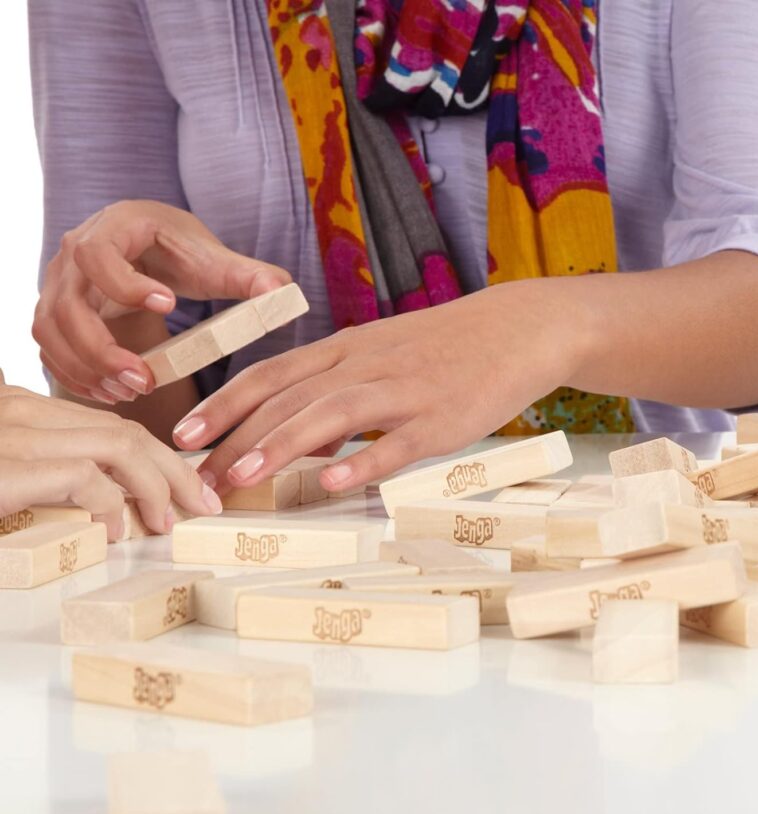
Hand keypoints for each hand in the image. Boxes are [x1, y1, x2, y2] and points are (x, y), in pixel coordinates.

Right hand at [0, 384, 222, 539]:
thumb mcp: (10, 476)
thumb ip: (50, 475)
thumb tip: (110, 499)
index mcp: (24, 409)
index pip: (111, 426)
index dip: (159, 458)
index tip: (188, 490)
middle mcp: (20, 410)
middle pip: (124, 431)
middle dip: (176, 470)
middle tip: (203, 504)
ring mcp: (12, 434)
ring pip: (118, 445)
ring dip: (156, 487)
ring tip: (164, 523)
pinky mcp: (5, 468)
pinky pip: (84, 476)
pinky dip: (109, 505)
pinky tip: (110, 531)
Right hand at [32, 200, 291, 402]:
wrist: (146, 249)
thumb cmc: (178, 250)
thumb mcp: (213, 258)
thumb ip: (249, 276)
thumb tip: (285, 293)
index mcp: (112, 229)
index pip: (97, 254)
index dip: (126, 284)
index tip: (168, 305)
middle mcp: (73, 257)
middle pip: (66, 305)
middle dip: (101, 348)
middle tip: (145, 379)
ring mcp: (59, 287)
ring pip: (50, 331)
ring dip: (86, 368)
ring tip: (131, 392)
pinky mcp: (57, 315)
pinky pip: (50, 350)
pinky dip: (75, 375)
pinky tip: (113, 393)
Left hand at [172, 280, 578, 492]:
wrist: (516, 330)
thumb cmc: (444, 348)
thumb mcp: (382, 357)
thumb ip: (340, 394)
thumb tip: (307, 445)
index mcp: (346, 349)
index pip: (272, 374)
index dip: (224, 404)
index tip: (184, 436)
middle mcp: (365, 365)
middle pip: (290, 398)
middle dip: (238, 436)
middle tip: (197, 476)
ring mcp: (403, 390)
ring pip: (333, 413)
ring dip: (283, 445)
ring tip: (243, 478)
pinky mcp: (441, 418)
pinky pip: (397, 441)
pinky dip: (363, 460)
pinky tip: (332, 481)